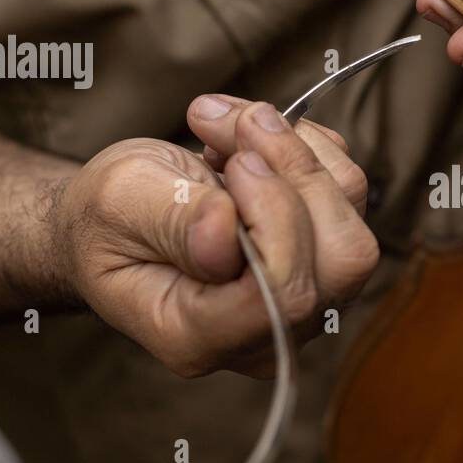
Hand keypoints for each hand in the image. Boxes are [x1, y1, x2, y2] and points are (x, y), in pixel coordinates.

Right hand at [53, 98, 376, 377]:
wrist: (118, 217)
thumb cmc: (109, 216)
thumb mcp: (116, 202)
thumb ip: (171, 219)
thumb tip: (226, 233)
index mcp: (199, 337)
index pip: (282, 294)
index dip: (275, 215)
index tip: (231, 162)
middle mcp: (264, 334)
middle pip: (340, 262)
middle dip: (298, 173)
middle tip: (234, 124)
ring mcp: (303, 304)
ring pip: (352, 227)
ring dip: (301, 153)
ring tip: (233, 125)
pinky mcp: (322, 261)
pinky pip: (351, 199)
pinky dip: (310, 149)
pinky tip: (255, 142)